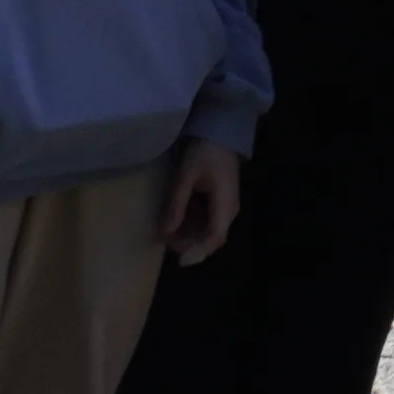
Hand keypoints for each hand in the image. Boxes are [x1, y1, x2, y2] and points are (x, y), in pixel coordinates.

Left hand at [159, 140, 242, 263]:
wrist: (222, 133)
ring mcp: (226, 208)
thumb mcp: (186, 177)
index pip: (214, 238)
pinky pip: (208, 223)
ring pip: (209, 233)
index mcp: (224, 204)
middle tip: (164, 239)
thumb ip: (177, 205)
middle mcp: (229, 211)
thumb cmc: (205, 152)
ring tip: (167, 232)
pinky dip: (192, 227)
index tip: (179, 260)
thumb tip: (166, 232)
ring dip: (189, 236)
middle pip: (212, 239)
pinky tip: (177, 222)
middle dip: (188, 244)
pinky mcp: (221, 204)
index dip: (197, 251)